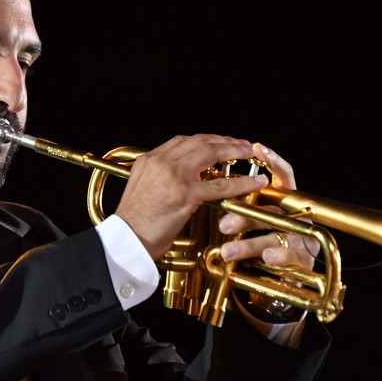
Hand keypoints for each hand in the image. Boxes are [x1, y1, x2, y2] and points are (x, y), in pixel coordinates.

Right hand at [115, 134, 268, 259]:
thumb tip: (180, 176)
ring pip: (212, 155)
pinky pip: (220, 185)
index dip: (208, 139)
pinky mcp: (185, 195)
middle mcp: (161, 162)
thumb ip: (158, 177)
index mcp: (149, 159)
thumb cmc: (134, 222)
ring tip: (252, 154)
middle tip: (244, 145)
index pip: (184, 140)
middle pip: (201, 142)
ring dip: (236, 152)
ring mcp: (174, 177)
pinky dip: (241, 182)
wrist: (126, 240)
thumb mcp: (141, 188)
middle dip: (226, 141)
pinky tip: (255, 182)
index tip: (222, 142)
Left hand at [217, 143, 318, 269]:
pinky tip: (267, 257)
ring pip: (278, 234)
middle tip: (222, 224)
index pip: (282, 175)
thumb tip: (206, 190)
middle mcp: (297, 215)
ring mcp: (303, 236)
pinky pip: (293, 255)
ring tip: (228, 250)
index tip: (257, 148)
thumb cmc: (259, 245)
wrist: (278, 283)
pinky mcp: (305, 259)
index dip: (273, 161)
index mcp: (285, 202)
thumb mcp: (250, 223)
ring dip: (251, 242)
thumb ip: (238, 207)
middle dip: (246, 214)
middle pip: (273, 208)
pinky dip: (280, 255)